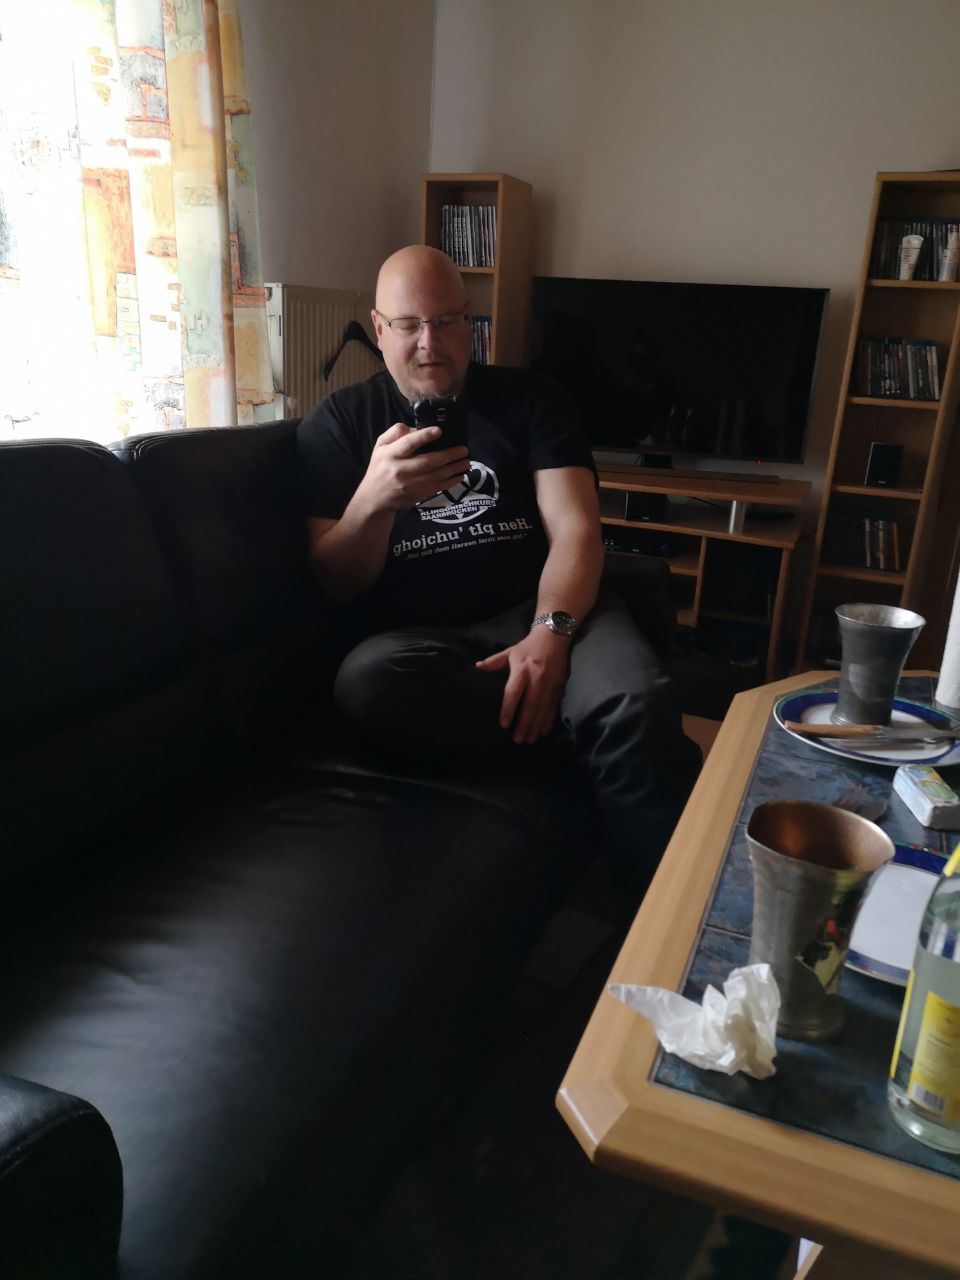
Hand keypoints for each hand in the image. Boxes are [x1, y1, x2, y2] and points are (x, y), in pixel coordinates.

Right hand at [358, 422, 468, 511]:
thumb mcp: (380, 446)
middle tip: (463, 449)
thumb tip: (418, 429)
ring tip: (466, 462)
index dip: (424, 436)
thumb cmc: (380, 467)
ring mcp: (408, 485)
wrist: (374, 498)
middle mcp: (399, 470)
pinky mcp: (415, 495)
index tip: (439, 431)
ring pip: (435, 476)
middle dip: (448, 455)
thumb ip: (396, 433)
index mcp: (390, 454)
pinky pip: (436, 488)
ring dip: (453, 469)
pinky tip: (460, 476)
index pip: (407, 443)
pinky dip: (450, 482)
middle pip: (427, 461)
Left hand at [475, 628, 570, 744]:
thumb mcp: (510, 652)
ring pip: (542, 709)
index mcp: (521, 670)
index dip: (508, 710)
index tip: (504, 725)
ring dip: (535, 726)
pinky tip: (543, 732)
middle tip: (517, 740)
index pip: (513, 694)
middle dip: (524, 725)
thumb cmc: (527, 647)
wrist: (553, 637)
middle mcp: (536, 678)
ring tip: (529, 740)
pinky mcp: (559, 687)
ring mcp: (549, 684)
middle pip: (529, 706)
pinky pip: (553, 707)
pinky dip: (548, 721)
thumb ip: (494, 662)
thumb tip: (477, 667)